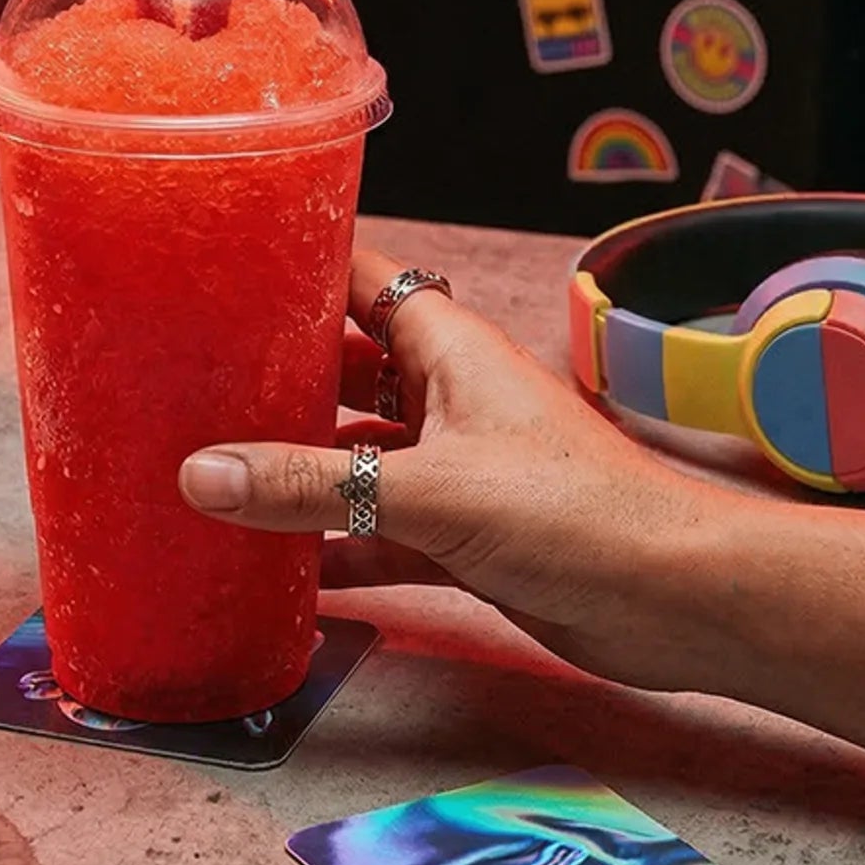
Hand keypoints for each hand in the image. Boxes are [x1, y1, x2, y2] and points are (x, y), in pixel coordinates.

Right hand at [177, 249, 720, 691]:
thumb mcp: (431, 491)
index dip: (294, 264)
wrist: (678, 600)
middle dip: (275, 377)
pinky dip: (333, 552)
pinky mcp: (463, 536)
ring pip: (355, 457)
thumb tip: (200, 475)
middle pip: (344, 369)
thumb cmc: (576, 511)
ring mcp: (454, 467)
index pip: (357, 278)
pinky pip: (377, 534)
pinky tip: (274, 574)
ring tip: (207, 474)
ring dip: (296, 470)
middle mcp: (446, 396)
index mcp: (447, 347)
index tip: (218, 264)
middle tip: (186, 382)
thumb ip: (312, 487)